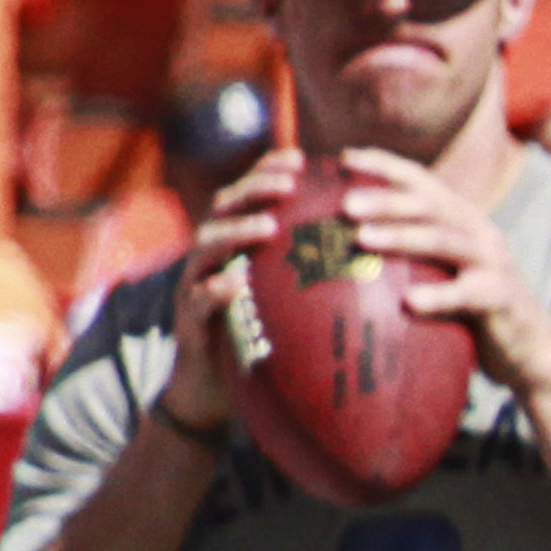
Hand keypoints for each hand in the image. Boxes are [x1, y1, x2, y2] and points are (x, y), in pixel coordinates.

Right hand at [172, 142, 296, 428]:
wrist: (210, 391)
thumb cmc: (256, 342)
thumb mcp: (284, 303)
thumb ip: (307, 277)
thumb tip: (364, 262)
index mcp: (233, 244)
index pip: (248, 195)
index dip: (269, 171)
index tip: (303, 158)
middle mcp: (209, 255)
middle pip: (225, 205)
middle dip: (255, 187)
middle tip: (288, 183)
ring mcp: (194, 282)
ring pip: (207, 244)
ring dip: (238, 230)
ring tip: (269, 226)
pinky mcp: (187, 318)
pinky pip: (198, 298)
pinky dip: (217, 287)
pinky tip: (236, 282)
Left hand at [333, 147, 550, 397]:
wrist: (532, 350)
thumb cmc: (475, 313)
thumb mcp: (444, 274)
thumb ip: (411, 258)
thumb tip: (349, 251)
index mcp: (462, 219)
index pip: (421, 180)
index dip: (384, 164)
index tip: (343, 158)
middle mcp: (479, 231)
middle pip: (428, 204)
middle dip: (385, 199)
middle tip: (345, 204)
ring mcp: (493, 261)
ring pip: (443, 239)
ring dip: (400, 235)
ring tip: (362, 238)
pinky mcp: (501, 296)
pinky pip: (466, 293)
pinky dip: (437, 296)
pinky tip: (409, 302)